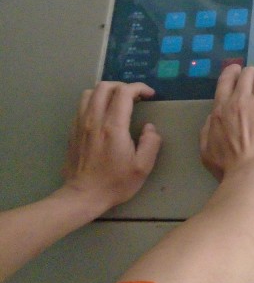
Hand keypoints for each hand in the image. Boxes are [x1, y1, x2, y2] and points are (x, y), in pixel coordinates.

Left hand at [62, 82, 161, 212]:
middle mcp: (94, 120)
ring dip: (106, 92)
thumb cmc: (115, 183)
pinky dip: (95, 102)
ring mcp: (80, 124)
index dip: (139, 88)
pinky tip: (103, 114)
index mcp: (113, 127)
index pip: (124, 93)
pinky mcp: (73, 131)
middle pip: (104, 87)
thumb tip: (149, 128)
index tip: (150, 95)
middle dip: (122, 86)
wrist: (83, 196)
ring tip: (118, 102)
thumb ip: (151, 143)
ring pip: (90, 93)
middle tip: (134, 97)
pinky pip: (82, 106)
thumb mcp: (143, 167)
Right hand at [200, 65, 253, 184]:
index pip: (227, 78)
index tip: (239, 75)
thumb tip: (213, 117)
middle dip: (253, 78)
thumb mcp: (206, 150)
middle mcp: (241, 99)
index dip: (234, 72)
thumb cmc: (228, 168)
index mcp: (221, 108)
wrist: (252, 175)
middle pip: (249, 73)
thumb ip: (208, 129)